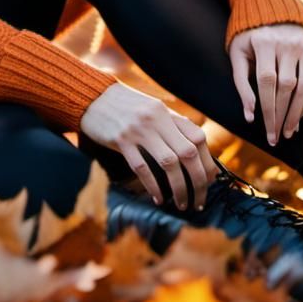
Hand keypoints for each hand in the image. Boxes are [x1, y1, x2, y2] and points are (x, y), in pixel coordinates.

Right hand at [79, 82, 219, 210]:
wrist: (93, 97)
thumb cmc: (125, 107)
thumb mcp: (152, 110)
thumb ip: (171, 126)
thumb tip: (195, 151)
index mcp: (167, 113)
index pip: (198, 138)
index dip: (207, 162)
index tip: (209, 181)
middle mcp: (156, 120)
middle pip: (188, 153)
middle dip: (198, 181)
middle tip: (199, 201)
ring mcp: (139, 130)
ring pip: (169, 163)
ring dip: (179, 188)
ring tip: (182, 204)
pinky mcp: (121, 140)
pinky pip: (142, 168)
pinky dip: (154, 186)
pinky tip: (158, 198)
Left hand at [228, 23, 302, 144]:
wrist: (271, 8)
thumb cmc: (249, 38)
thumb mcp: (238, 54)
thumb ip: (241, 84)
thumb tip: (249, 116)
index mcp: (263, 42)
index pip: (266, 81)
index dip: (268, 109)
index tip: (267, 132)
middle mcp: (285, 43)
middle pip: (286, 86)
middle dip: (281, 116)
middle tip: (276, 137)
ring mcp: (302, 44)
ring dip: (297, 112)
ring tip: (289, 132)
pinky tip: (298, 115)